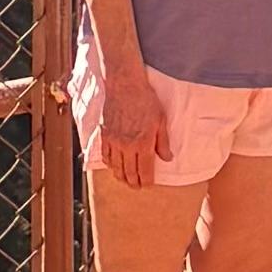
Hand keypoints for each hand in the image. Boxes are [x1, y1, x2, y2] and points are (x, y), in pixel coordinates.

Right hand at [95, 57, 163, 188]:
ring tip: (126, 180)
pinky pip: (105, 156)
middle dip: (134, 183)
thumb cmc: (146, 100)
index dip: (146, 181)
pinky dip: (110, 165)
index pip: (144, 171)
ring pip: (116, 168)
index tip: (148, 184)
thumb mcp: (161, 120)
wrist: (125, 85)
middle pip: (129, 173)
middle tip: (137, 186)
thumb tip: (167, 158)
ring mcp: (114, 141)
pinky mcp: (104, 135)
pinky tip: (114, 166)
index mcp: (143, 143)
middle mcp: (127, 146)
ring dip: (121, 177)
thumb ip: (163, 142)